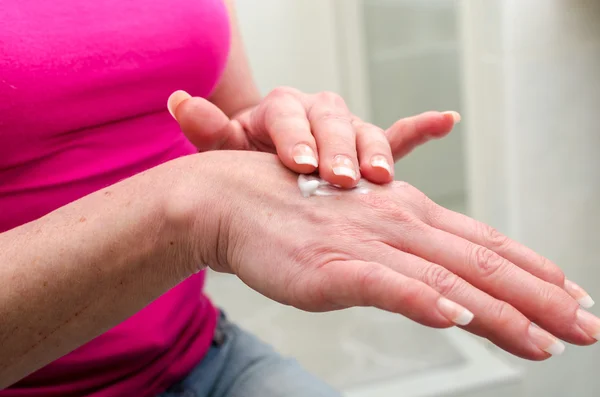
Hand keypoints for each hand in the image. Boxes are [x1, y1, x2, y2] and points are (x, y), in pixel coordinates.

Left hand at [167, 88, 459, 187]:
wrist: (261, 186)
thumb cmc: (242, 170)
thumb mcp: (222, 155)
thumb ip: (207, 130)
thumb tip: (177, 98)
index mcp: (280, 111)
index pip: (288, 114)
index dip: (295, 137)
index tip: (300, 165)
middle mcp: (315, 115)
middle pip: (331, 118)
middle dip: (338, 147)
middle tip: (341, 178)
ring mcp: (344, 132)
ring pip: (365, 131)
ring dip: (374, 151)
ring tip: (381, 175)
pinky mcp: (366, 152)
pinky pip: (398, 137)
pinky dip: (420, 130)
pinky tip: (446, 121)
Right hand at [174, 150, 597, 360]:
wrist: (237, 197)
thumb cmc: (297, 213)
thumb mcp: (362, 226)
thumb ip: (404, 253)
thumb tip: (447, 292)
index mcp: (409, 214)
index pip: (484, 244)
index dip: (533, 270)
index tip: (572, 295)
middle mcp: (399, 224)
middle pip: (482, 264)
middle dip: (540, 298)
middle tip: (586, 327)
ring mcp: (367, 244)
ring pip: (446, 279)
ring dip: (500, 311)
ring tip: (545, 339)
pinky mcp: (332, 266)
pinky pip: (384, 284)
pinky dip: (422, 300)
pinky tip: (453, 317)